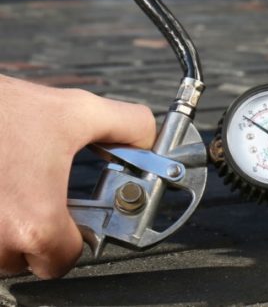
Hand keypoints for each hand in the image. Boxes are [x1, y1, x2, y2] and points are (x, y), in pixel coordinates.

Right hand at [0, 75, 155, 278]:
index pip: (63, 262)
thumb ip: (126, 126)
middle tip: (34, 193)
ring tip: (8, 185)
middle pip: (27, 260)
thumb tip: (149, 138)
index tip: (70, 217)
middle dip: (35, 231)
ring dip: (5, 227)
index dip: (73, 238)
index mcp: (34, 221)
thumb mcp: (76, 111)